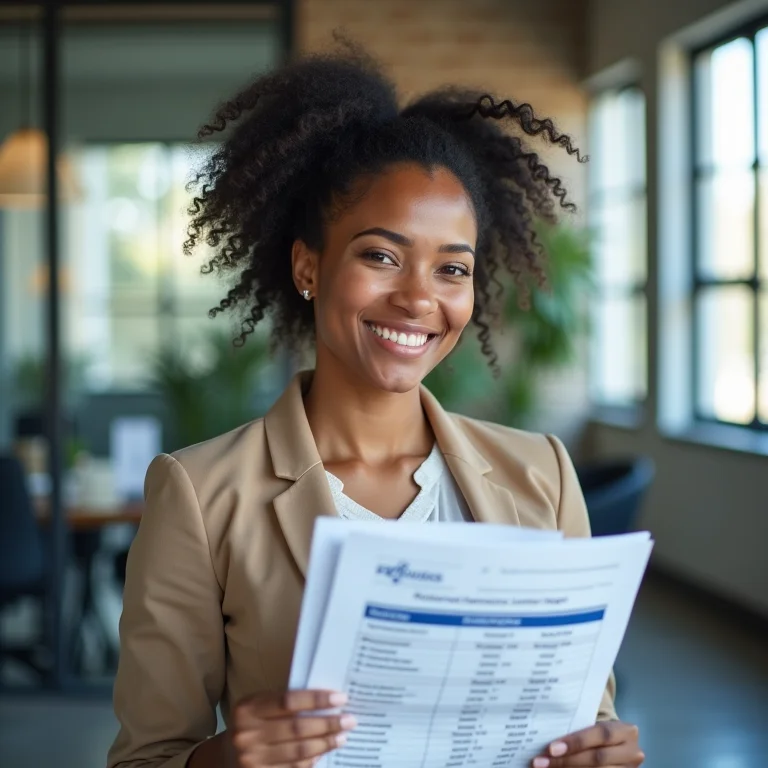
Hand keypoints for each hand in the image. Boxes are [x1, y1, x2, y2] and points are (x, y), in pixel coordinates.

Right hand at [229, 689, 355, 767]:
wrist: (225, 757)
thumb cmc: (252, 725)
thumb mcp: (259, 707)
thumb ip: (285, 704)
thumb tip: (327, 703)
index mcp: (247, 709)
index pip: (288, 701)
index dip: (316, 699)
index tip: (340, 698)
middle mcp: (246, 734)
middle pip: (296, 727)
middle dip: (327, 724)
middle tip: (349, 719)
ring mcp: (251, 759)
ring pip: (298, 751)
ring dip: (325, 743)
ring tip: (342, 736)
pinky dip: (312, 761)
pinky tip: (324, 753)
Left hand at [531, 721, 643, 766]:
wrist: (616, 748)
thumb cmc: (598, 734)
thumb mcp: (596, 727)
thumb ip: (579, 728)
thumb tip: (546, 736)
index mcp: (627, 731)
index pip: (601, 734)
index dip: (576, 742)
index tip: (550, 748)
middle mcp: (633, 753)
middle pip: (597, 758)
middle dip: (567, 760)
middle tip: (541, 762)